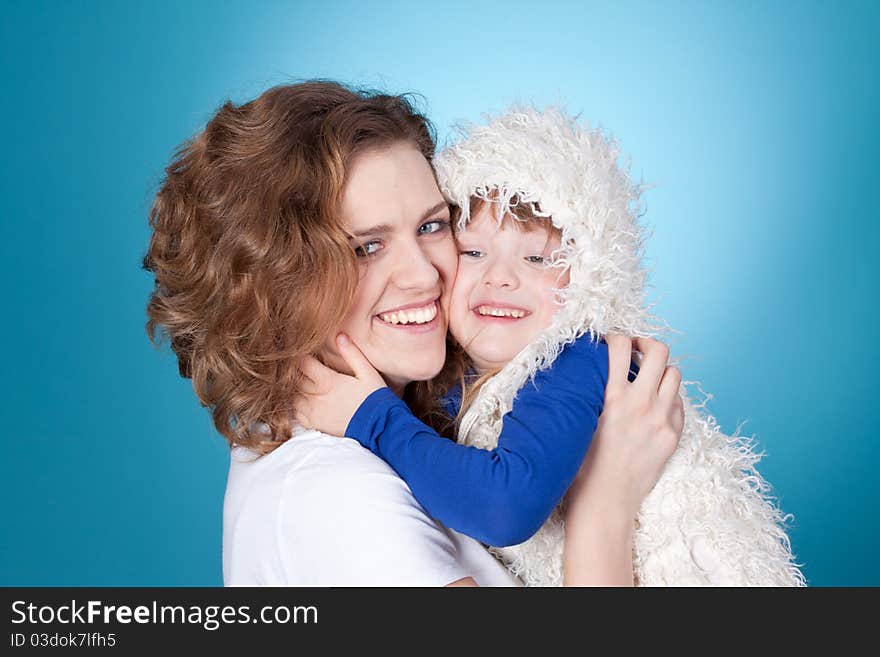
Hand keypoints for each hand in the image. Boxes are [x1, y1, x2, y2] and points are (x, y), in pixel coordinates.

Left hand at [295, 334, 386, 437]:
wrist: (379, 427)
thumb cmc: (375, 398)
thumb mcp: (367, 372)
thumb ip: (352, 353)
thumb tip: (340, 336)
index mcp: (328, 381)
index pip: (302, 364)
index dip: (300, 356)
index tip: (304, 353)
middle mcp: (317, 396)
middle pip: (295, 379)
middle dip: (297, 371)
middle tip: (303, 366)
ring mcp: (314, 412)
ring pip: (293, 396)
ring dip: (296, 388)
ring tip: (304, 382)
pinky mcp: (315, 424)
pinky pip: (296, 413)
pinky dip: (297, 406)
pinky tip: (305, 400)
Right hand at [566, 335, 684, 520]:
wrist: (605, 503)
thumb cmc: (582, 466)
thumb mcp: (579, 421)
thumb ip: (591, 394)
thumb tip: (594, 371)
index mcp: (613, 398)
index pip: (619, 347)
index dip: (614, 337)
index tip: (610, 340)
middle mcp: (642, 405)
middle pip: (659, 352)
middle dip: (646, 344)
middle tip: (635, 350)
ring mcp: (662, 420)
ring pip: (674, 375)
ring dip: (660, 371)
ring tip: (647, 379)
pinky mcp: (673, 437)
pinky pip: (679, 404)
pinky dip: (668, 398)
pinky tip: (654, 406)